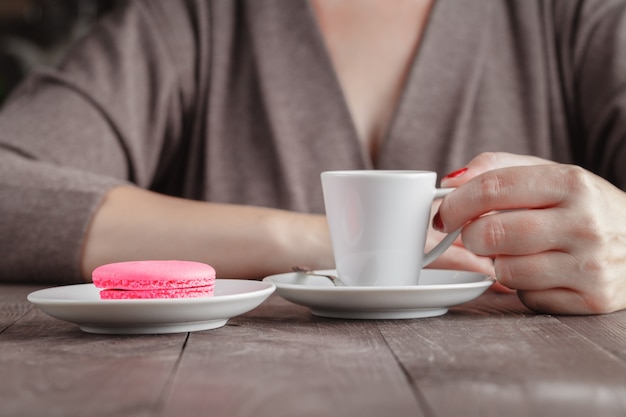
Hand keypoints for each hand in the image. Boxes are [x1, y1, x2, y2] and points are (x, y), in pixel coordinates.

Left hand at [435, 152, 625, 313]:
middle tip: (475, 236)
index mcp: (572, 182)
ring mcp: (591, 266)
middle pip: (492, 233)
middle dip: (471, 236)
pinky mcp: (591, 300)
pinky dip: (524, 286)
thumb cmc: (584, 206)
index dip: (456, 203)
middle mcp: (585, 223)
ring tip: (518, 252)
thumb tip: (451, 181)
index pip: (493, 189)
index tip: (444, 213)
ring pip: (505, 270)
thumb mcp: (550, 174)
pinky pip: (528, 296)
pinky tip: (543, 272)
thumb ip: (498, 169)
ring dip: (499, 263)